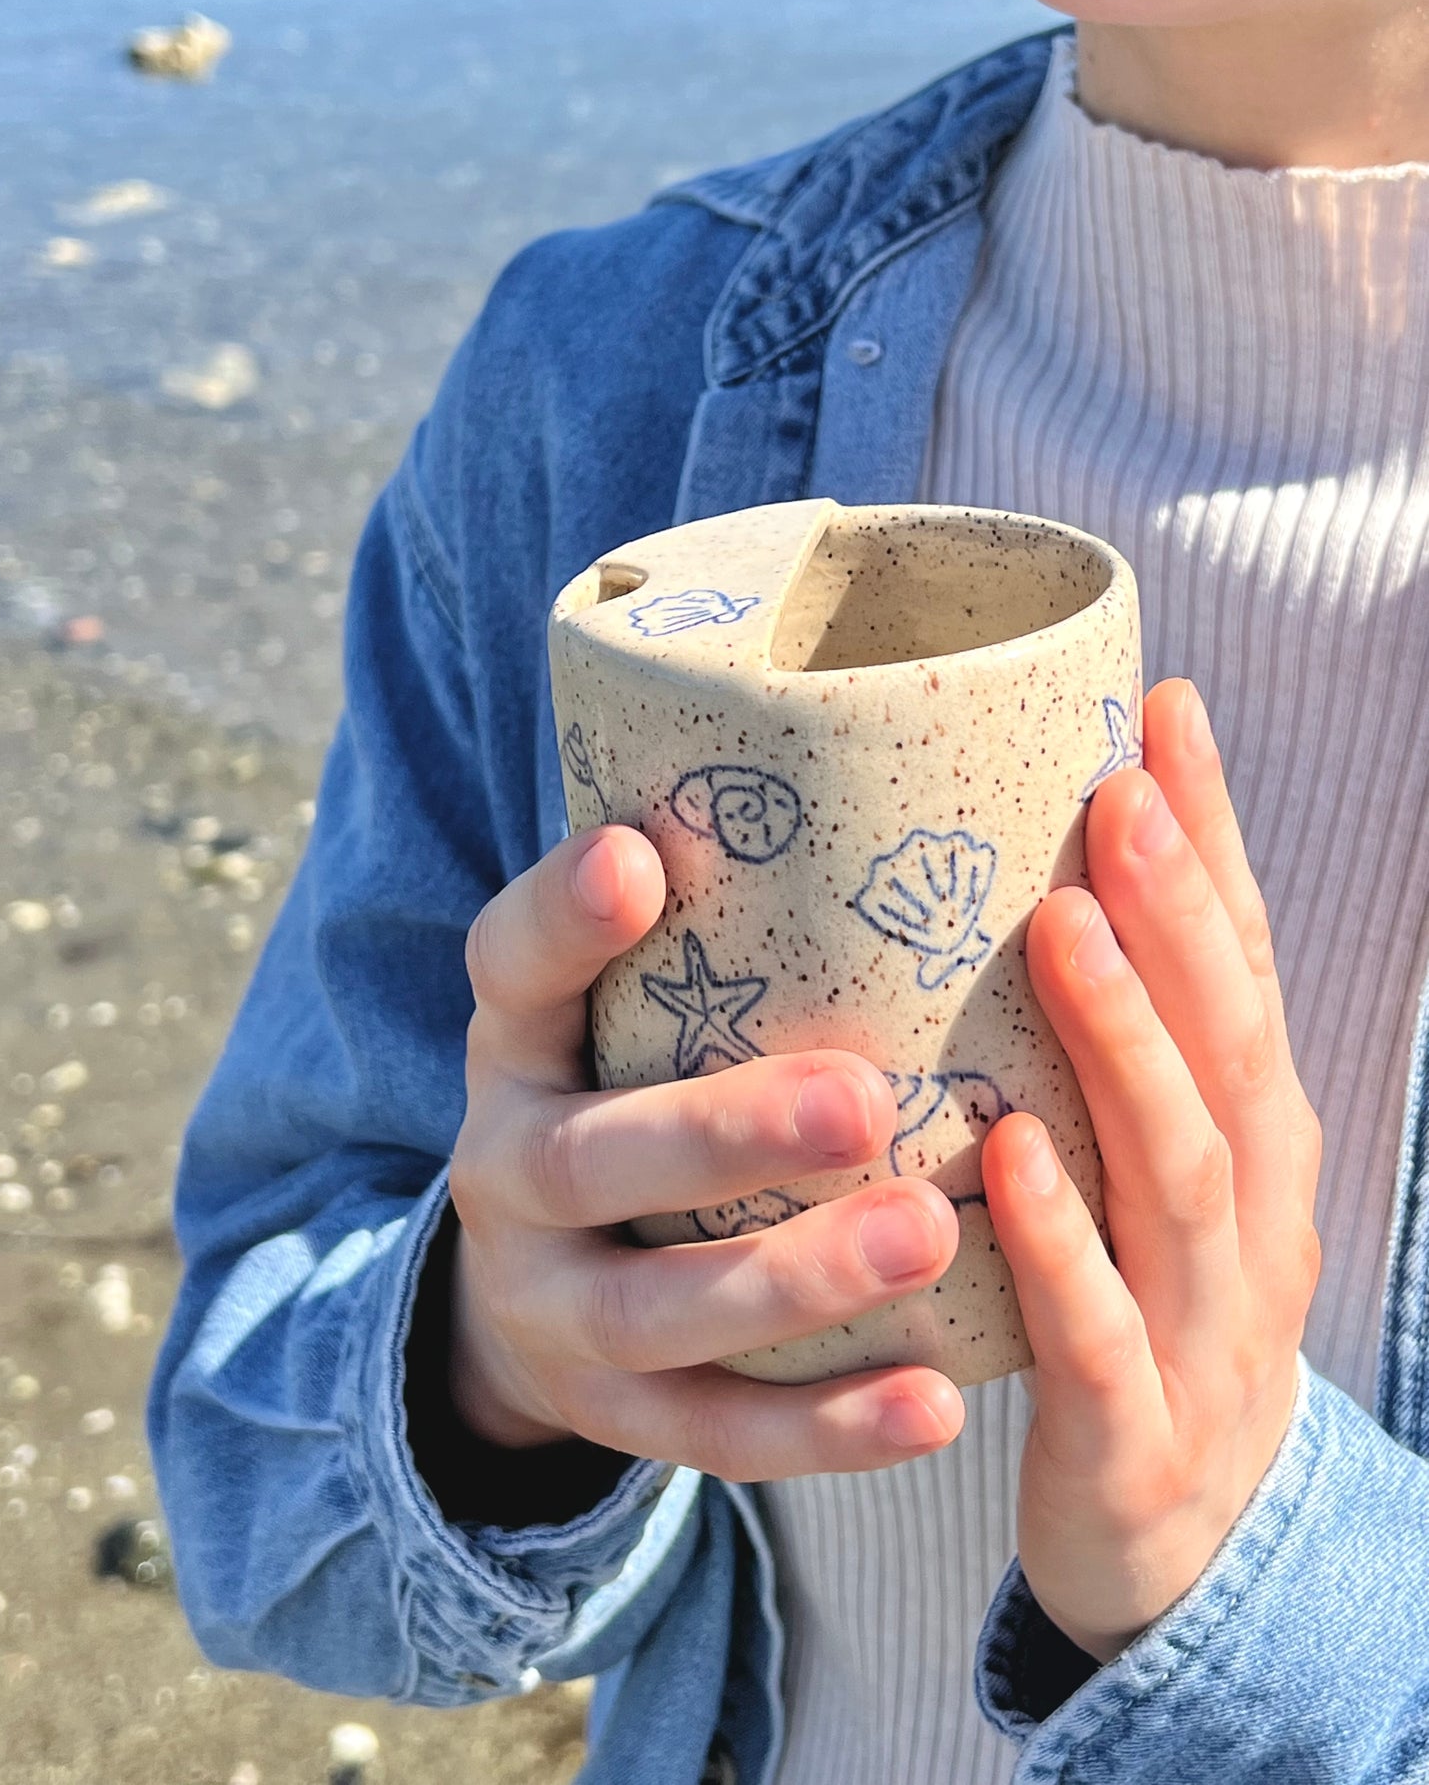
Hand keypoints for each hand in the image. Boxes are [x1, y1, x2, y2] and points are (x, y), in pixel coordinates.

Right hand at [448, 824, 965, 1477]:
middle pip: (588, 1158)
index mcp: (518, 1041)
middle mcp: (513, 1170)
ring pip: (655, 1309)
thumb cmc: (632, 1085)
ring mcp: (559, 1303)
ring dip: (792, 1280)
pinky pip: (715, 1433)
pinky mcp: (620, 1412)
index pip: (509, 965)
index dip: (561, 916)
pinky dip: (823, 1429)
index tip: (640, 855)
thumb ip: (716, 911)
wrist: (538, 1288)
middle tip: (855, 1097)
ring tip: (926, 1236)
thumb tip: (901, 747)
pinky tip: (937, 1405)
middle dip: (718, 1131)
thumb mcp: (627, 995)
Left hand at [979, 678, 1323, 1663]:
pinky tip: (1006, 1155)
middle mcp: (1250, 1214)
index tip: (1165, 709)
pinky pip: (1097, 1328)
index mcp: (1251, 1138)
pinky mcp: (1135, 1433)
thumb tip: (1020, 880)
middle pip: (1230, 1044)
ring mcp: (1206, 1325)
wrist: (1176, 1547)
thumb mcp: (1143, 1170)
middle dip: (1181, 913)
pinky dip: (1059, 1238)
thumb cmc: (1138, 1310)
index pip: (1243, 967)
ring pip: (1183, 1168)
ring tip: (1064, 925)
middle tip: (1118, 790)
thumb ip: (1105, 1046)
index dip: (1213, 843)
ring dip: (1128, 1043)